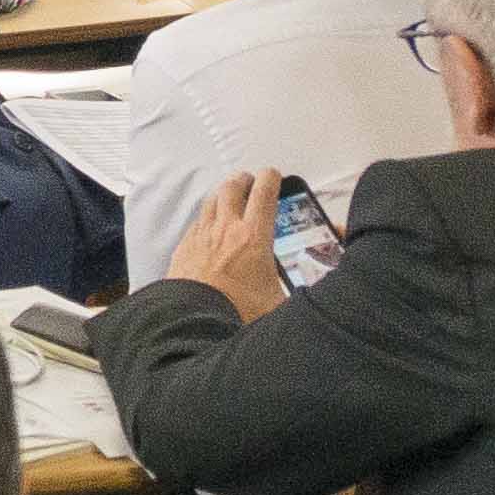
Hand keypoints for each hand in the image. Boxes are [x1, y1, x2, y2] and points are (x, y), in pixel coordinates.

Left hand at [176, 170, 289, 321]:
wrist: (194, 320)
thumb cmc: (238, 312)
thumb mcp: (279, 304)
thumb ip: (294, 292)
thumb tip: (310, 297)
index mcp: (254, 237)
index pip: (264, 195)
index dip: (270, 179)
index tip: (273, 175)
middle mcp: (226, 229)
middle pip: (232, 188)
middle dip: (243, 180)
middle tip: (250, 182)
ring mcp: (202, 235)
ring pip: (211, 200)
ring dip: (223, 194)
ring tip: (230, 196)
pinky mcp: (184, 246)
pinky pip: (196, 221)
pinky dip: (206, 216)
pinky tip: (210, 225)